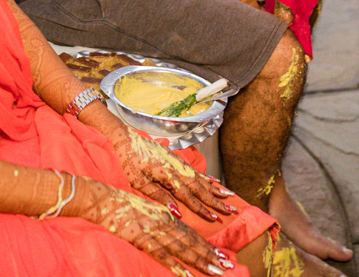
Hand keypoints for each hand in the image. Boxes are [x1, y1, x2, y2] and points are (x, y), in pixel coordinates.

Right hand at [74, 178, 233, 276]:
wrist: (103, 199)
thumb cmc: (123, 204)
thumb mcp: (147, 208)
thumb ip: (163, 216)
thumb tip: (176, 222)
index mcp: (166, 216)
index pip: (191, 234)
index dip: (207, 246)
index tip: (223, 256)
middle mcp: (164, 222)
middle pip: (191, 241)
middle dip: (211, 255)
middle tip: (228, 266)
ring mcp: (153, 230)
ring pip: (181, 248)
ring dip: (200, 260)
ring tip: (216, 270)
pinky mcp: (140, 237)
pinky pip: (160, 253)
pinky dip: (173, 264)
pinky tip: (184, 274)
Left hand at [110, 126, 234, 221]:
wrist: (127, 139)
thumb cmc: (130, 162)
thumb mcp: (139, 182)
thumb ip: (159, 196)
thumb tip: (177, 212)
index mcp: (168, 176)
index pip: (189, 196)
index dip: (202, 209)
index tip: (214, 219)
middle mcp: (177, 169)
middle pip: (200, 188)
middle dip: (216, 201)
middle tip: (231, 210)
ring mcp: (179, 163)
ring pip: (202, 179)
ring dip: (216, 189)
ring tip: (231, 197)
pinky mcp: (177, 159)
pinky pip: (196, 170)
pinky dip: (207, 177)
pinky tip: (216, 182)